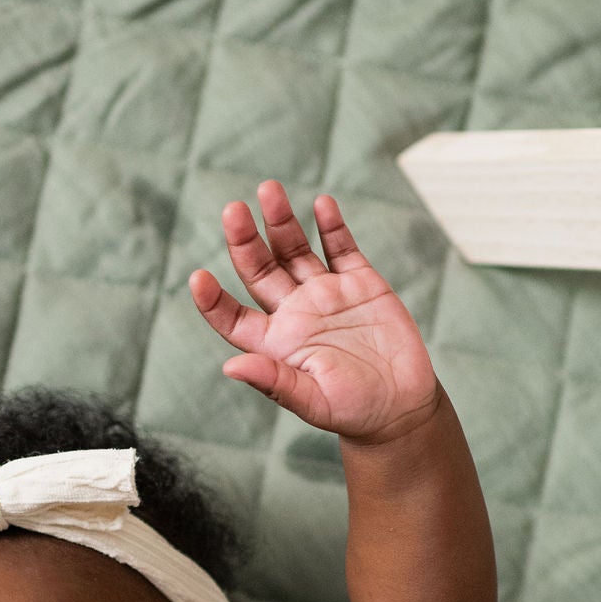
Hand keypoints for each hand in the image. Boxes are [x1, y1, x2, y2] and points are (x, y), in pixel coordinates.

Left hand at [189, 183, 440, 443]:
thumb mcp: (314, 402)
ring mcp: (326, 294)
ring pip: (295, 250)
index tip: (197, 279)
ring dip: (281, 221)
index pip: (232, 316)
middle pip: (260, 269)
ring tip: (269, 190)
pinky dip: (331, 226)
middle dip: (245, 240)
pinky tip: (321, 204)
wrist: (402, 406)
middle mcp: (293, 313)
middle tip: (232, 210)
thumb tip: (230, 367)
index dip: (213, 299)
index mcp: (274, 343)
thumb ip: (275, 382)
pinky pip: (341, 248)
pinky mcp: (361, 284)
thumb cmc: (354, 411)